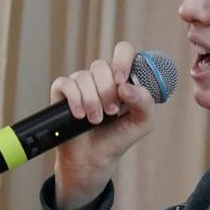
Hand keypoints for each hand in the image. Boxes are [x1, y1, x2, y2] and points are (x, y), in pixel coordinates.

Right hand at [52, 42, 157, 209]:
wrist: (95, 159)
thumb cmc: (118, 137)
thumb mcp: (143, 122)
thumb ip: (146, 103)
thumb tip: (126, 87)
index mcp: (121, 78)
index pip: (123, 51)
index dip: (122, 61)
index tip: (121, 82)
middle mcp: (100, 77)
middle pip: (101, 66)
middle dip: (107, 91)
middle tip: (112, 112)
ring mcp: (81, 83)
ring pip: (83, 77)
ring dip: (92, 101)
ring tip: (96, 120)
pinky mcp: (62, 92)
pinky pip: (66, 84)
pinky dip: (74, 100)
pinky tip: (80, 115)